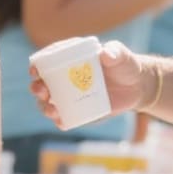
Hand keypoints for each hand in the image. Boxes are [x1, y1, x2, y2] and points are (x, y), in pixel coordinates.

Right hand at [29, 40, 147, 126]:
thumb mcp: (122, 56)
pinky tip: (60, 122)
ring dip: (44, 107)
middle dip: (37, 87)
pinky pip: (64, 117)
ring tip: (51, 110)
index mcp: (71, 58)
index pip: (48, 59)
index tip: (35, 70)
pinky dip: (60, 120)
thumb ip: (115, 52)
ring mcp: (71, 94)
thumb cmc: (126, 65)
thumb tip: (105, 54)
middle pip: (43, 82)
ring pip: (49, 101)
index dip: (37, 64)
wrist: (137, 86)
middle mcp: (66, 76)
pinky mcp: (79, 110)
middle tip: (42, 91)